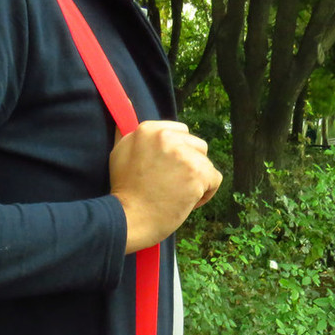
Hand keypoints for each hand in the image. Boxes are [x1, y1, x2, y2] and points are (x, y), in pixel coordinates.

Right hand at [109, 121, 222, 253]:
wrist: (129, 220)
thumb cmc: (123, 193)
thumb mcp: (119, 153)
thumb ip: (132, 135)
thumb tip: (131, 114)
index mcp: (148, 130)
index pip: (180, 133)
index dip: (176, 154)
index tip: (163, 171)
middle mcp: (166, 137)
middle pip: (196, 145)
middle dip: (188, 165)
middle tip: (169, 185)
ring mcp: (183, 155)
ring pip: (205, 162)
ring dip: (196, 179)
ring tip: (177, 195)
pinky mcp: (198, 174)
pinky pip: (214, 179)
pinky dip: (205, 193)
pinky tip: (188, 202)